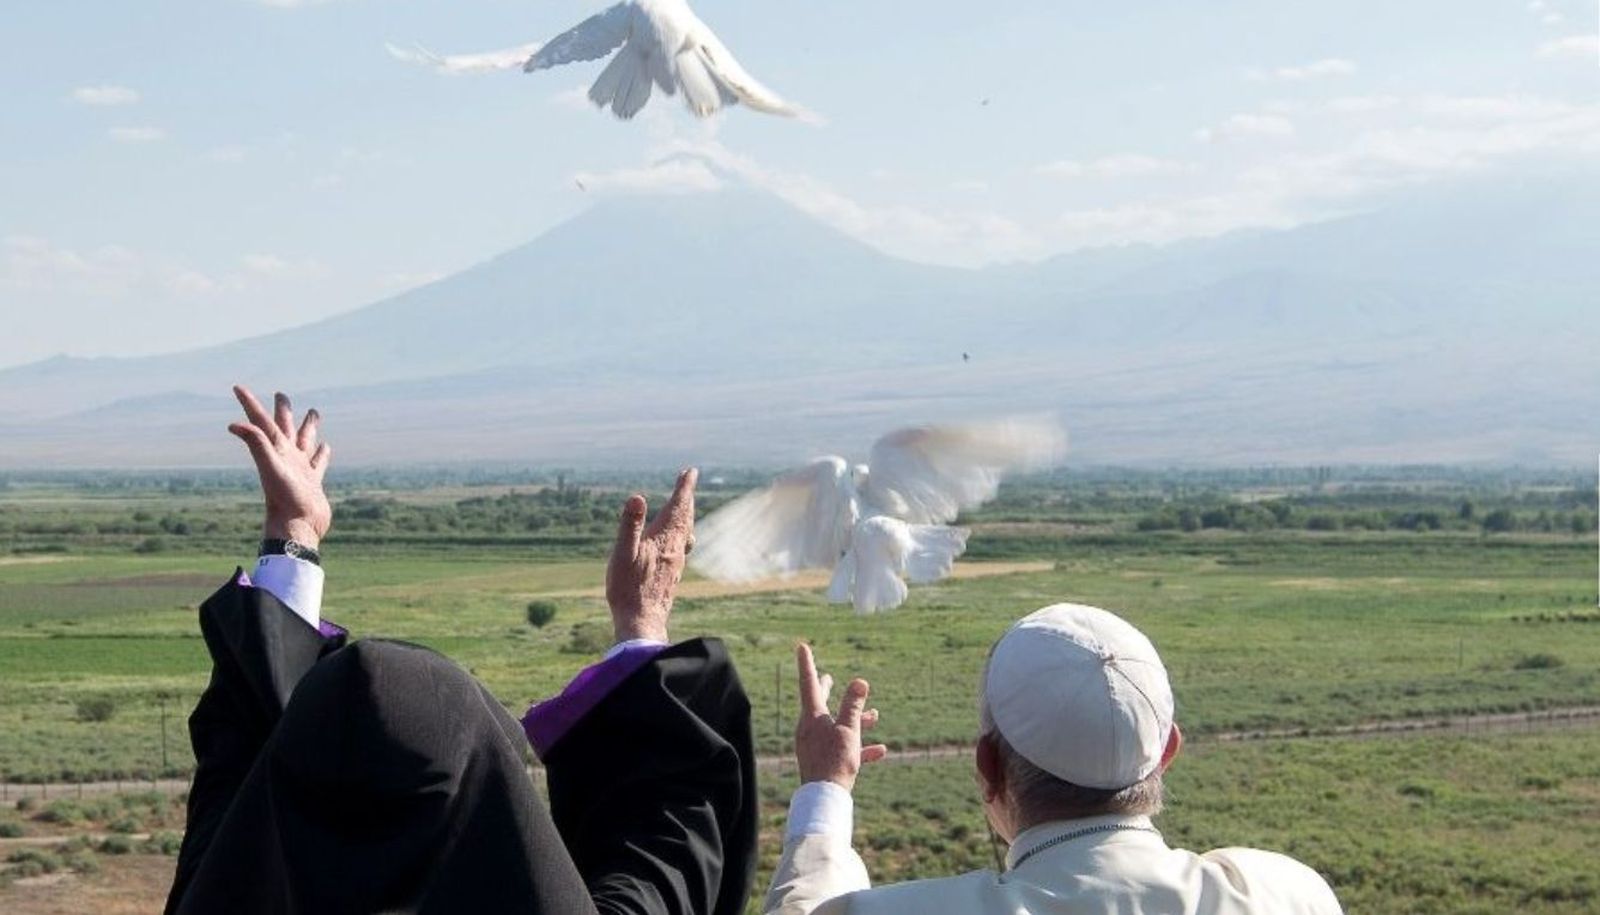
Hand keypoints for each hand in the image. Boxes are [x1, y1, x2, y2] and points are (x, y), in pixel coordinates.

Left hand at [226, 385, 332, 549]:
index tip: (237, 387)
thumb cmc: (283, 499)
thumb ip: (256, 444)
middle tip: (281, 395)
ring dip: (307, 427)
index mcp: (276, 449)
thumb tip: (234, 425)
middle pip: (284, 427)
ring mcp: (300, 468)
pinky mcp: (313, 480)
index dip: (250, 404)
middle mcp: (287, 456)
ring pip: (304, 441)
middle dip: (283, 410)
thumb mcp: (271, 467)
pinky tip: (325, 447)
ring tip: (313, 412)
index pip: (262, 422)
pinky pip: (318, 462)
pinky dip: (322, 453)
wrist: (298, 526)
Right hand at [606, 468, 696, 643]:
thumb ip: (630, 525)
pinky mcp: (673, 573)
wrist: (642, 621)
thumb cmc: (628, 588)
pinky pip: (682, 544)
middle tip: (688, 479)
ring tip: (685, 505)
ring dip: (686, 514)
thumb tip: (638, 497)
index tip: (690, 471)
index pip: (677, 507)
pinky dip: (683, 531)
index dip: (684, 487)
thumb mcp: (622, 553)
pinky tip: (679, 541)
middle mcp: (675, 548)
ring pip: (686, 531)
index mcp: (663, 539)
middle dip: (686, 496)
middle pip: (685, 516)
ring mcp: (676, 562)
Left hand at [794, 642, 885, 790]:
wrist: (825, 798)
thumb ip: (854, 706)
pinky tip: (881, 750)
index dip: (807, 663)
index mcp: (812, 716)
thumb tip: (860, 681)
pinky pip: (842, 747)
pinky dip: (860, 746)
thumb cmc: (835, 761)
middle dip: (828, 690)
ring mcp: (815, 745)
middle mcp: (810, 728)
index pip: (809, 683)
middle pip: (819, 703)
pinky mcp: (824, 761)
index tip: (802, 646)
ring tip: (876, 716)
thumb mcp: (848, 729)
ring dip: (856, 721)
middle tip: (827, 677)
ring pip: (836, 726)